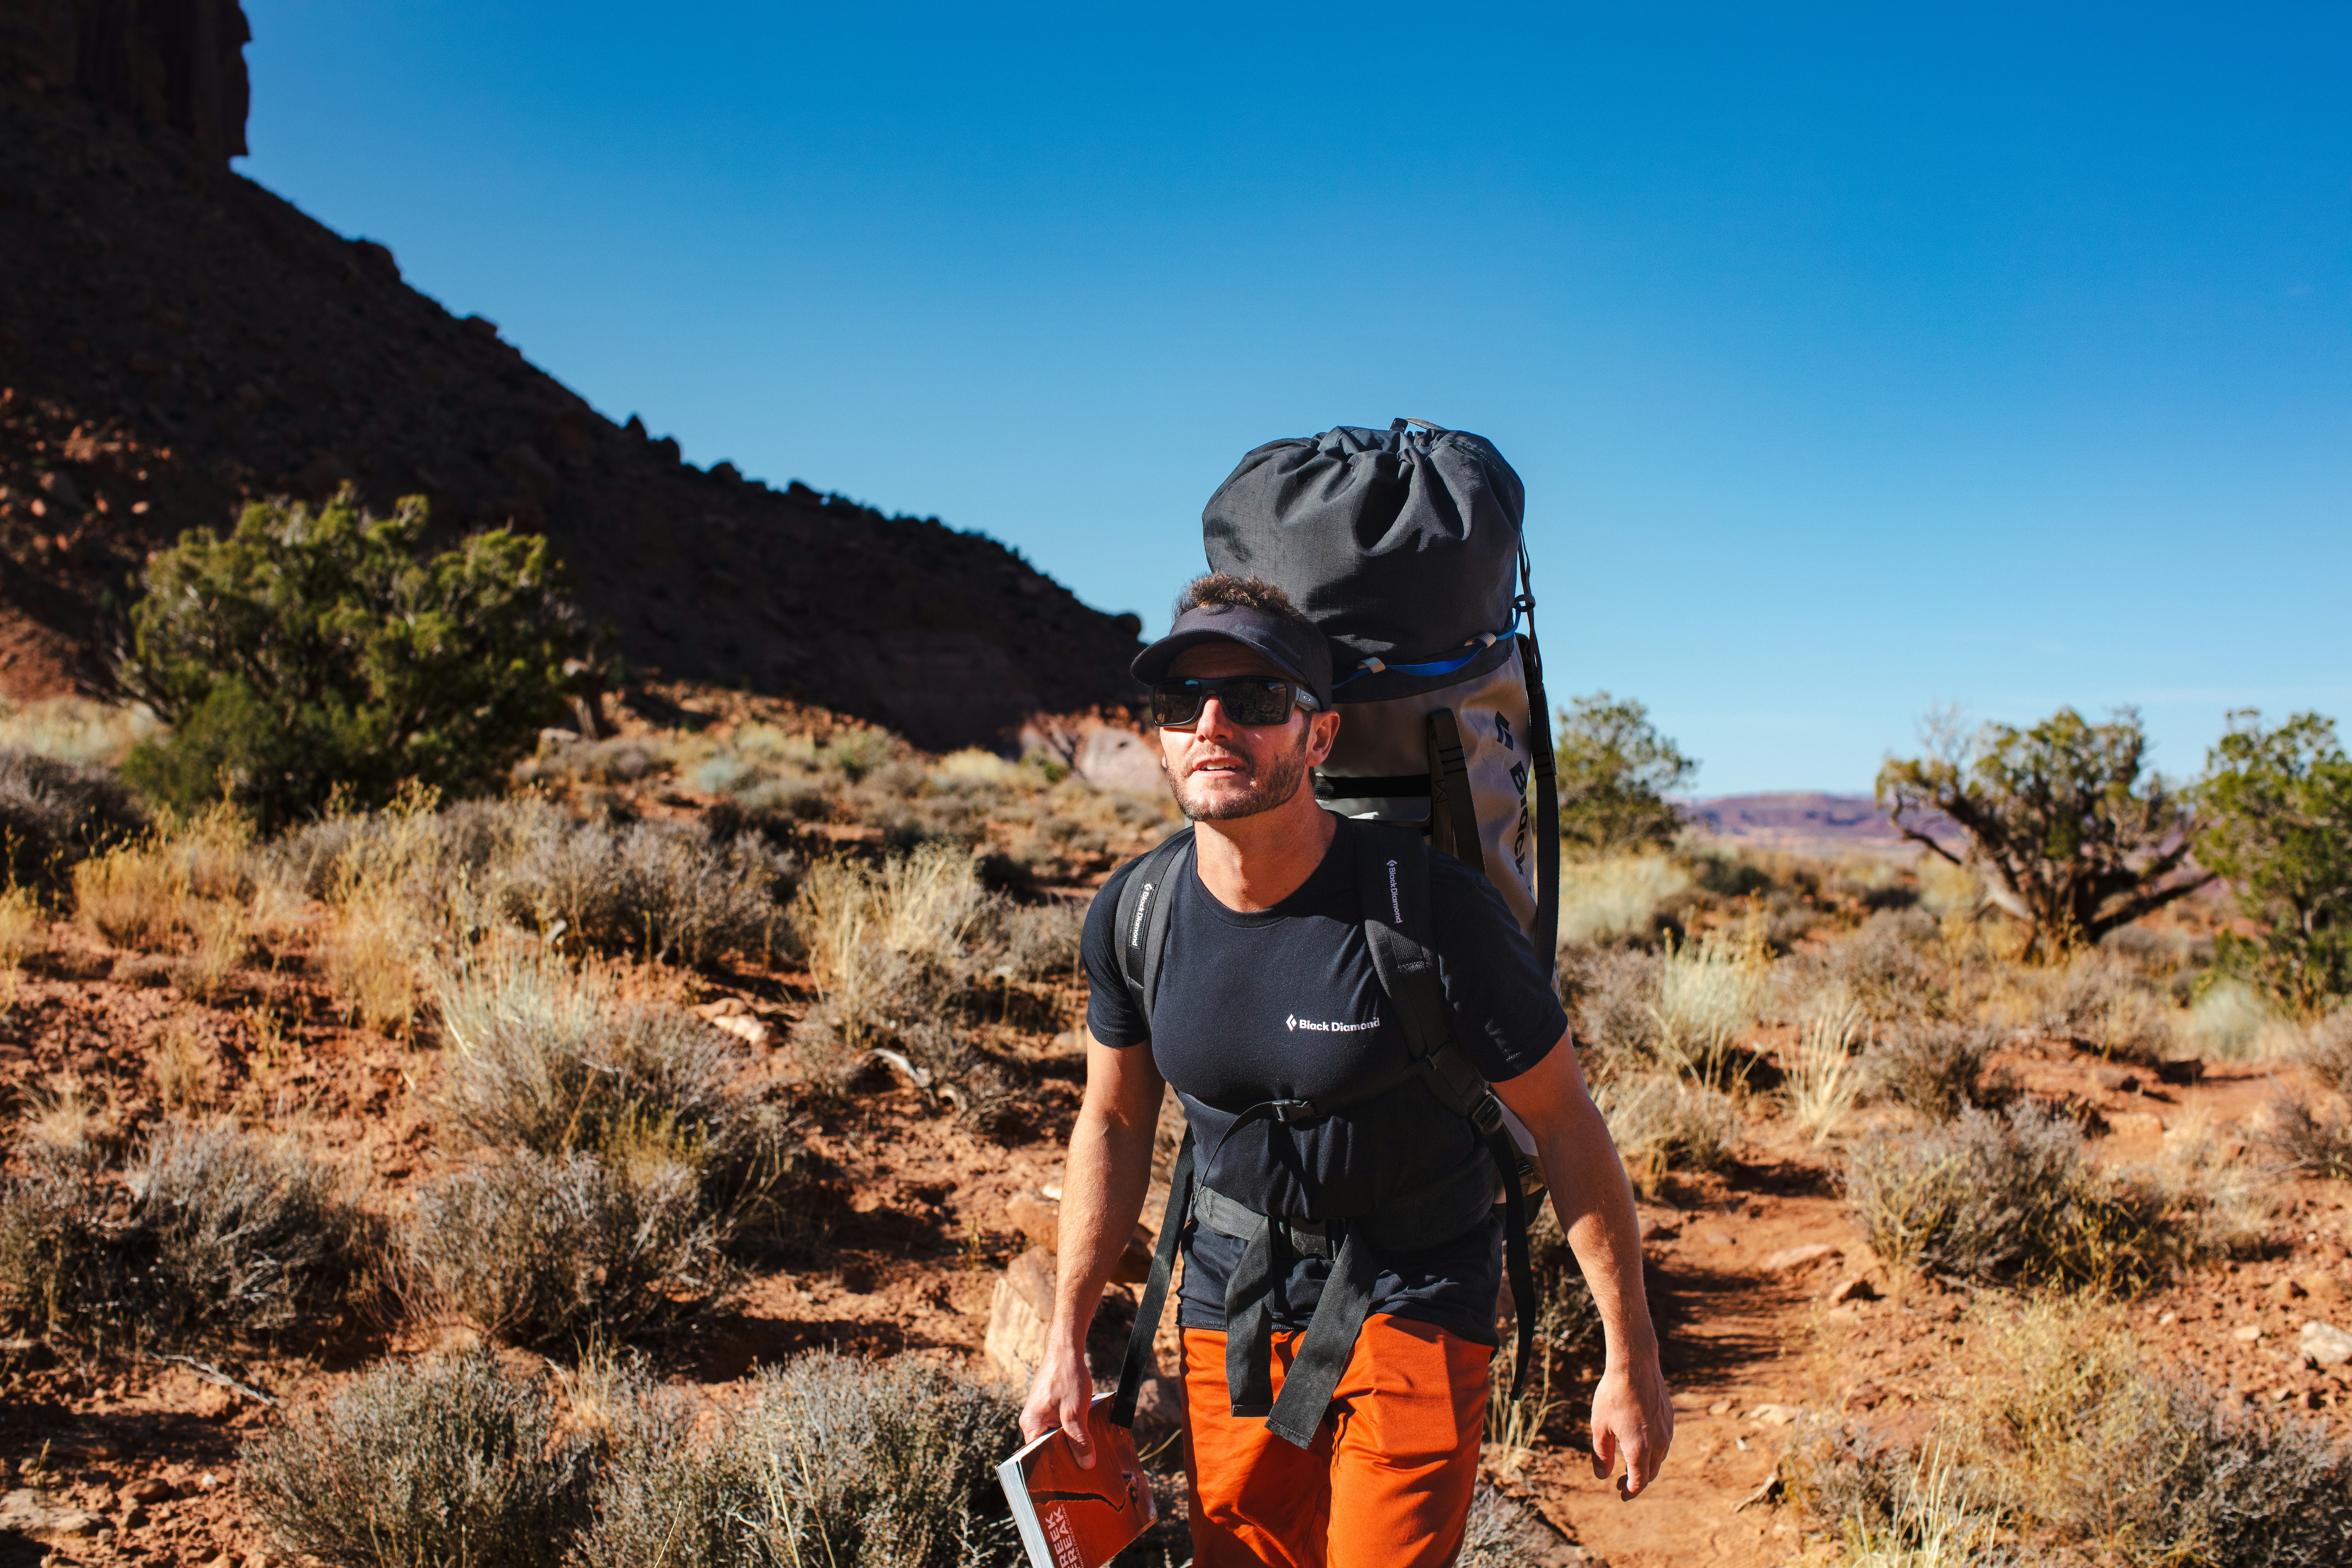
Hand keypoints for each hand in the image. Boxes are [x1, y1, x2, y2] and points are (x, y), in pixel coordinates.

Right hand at [1019, 1338, 1097, 1468]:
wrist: (1066, 1349)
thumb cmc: (1068, 1376)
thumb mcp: (1076, 1412)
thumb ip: (1079, 1439)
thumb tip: (1086, 1465)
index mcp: (1031, 1424)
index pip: (1036, 1458)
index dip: (1052, 1471)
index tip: (1067, 1484)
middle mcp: (1032, 1421)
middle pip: (1047, 1449)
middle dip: (1065, 1459)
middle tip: (1083, 1473)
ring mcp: (1040, 1414)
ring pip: (1055, 1438)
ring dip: (1071, 1444)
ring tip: (1088, 1456)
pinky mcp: (1049, 1408)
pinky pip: (1059, 1427)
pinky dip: (1072, 1432)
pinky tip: (1086, 1436)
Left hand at [1589, 1354, 1672, 1498]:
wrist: (1634, 1365)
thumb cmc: (1613, 1394)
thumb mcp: (1600, 1426)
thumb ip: (1601, 1454)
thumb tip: (1602, 1476)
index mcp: (1640, 1448)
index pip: (1639, 1481)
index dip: (1630, 1492)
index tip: (1621, 1495)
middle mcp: (1658, 1443)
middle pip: (1650, 1472)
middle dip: (1636, 1481)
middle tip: (1621, 1483)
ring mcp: (1666, 1430)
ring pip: (1659, 1458)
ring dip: (1646, 1466)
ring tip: (1630, 1465)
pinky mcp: (1669, 1418)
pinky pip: (1663, 1442)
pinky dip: (1653, 1450)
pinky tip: (1640, 1443)